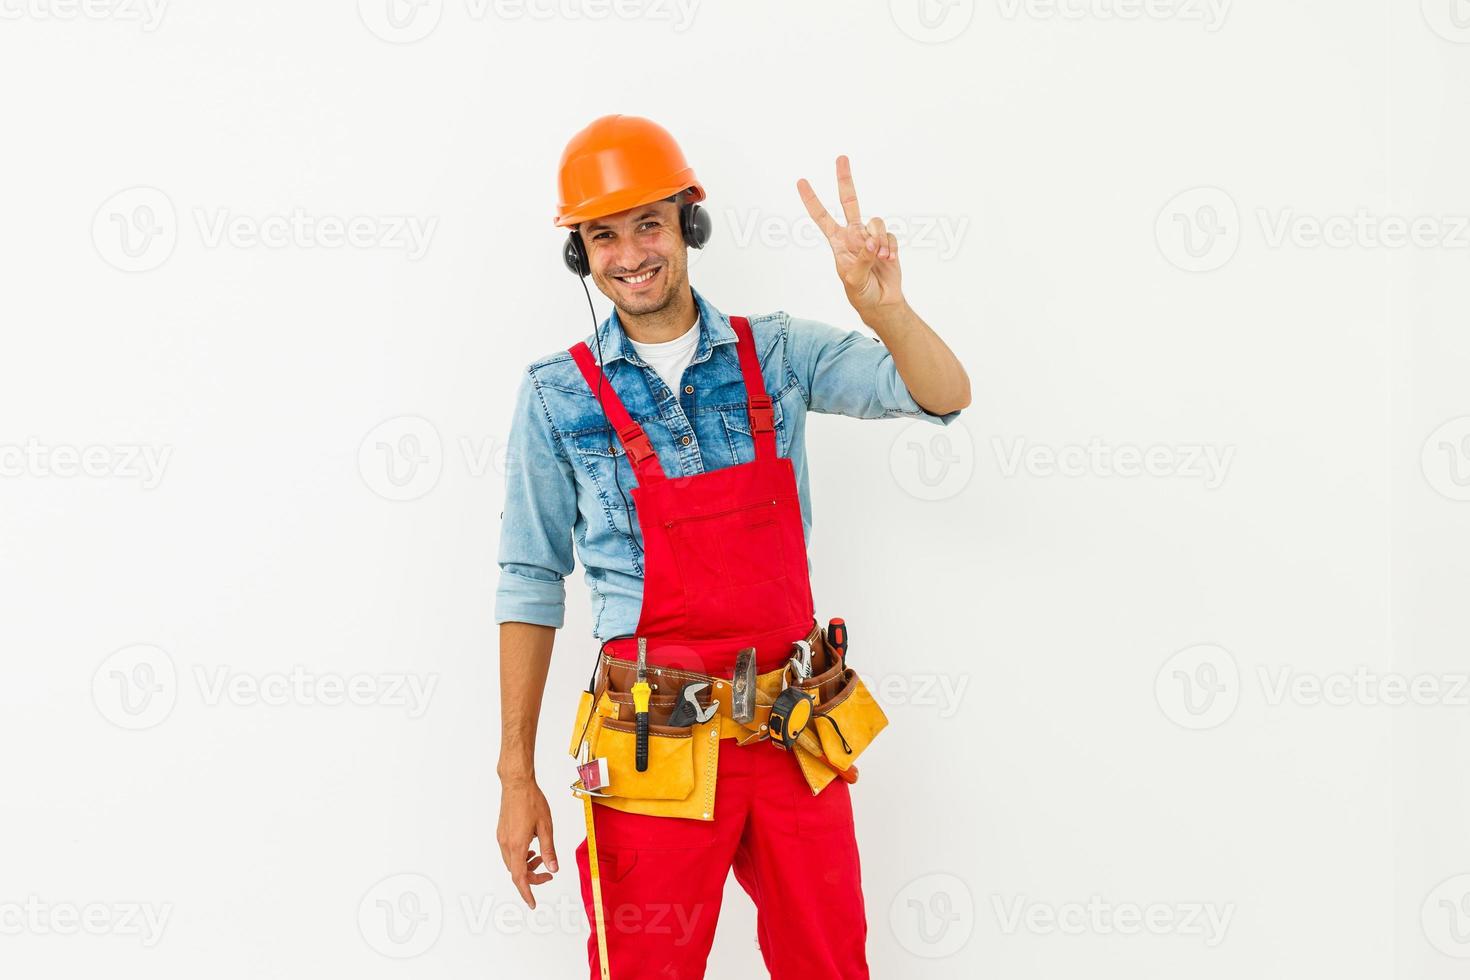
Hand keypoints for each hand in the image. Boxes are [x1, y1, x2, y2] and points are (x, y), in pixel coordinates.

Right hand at [496, 778, 557, 908]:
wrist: (516, 784)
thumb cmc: (532, 801)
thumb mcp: (546, 827)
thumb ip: (549, 850)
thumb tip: (553, 868)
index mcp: (517, 845)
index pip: (519, 878)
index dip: (526, 893)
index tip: (533, 904)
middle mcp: (506, 844)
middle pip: (516, 872)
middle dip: (532, 877)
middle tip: (548, 874)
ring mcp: (502, 838)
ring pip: (512, 862)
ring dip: (527, 865)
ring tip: (541, 857)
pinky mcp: (502, 832)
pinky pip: (510, 852)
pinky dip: (521, 856)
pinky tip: (532, 848)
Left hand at [797, 155, 903, 317]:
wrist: (882, 302)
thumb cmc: (861, 293)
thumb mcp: (853, 279)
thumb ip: (861, 259)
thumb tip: (870, 242)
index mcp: (838, 242)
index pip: (822, 217)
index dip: (812, 200)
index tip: (801, 182)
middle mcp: (854, 235)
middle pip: (850, 201)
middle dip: (845, 180)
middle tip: (841, 157)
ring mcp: (871, 237)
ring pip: (875, 222)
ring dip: (879, 239)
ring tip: (880, 257)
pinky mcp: (888, 242)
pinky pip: (890, 235)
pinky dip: (890, 247)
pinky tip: (888, 260)